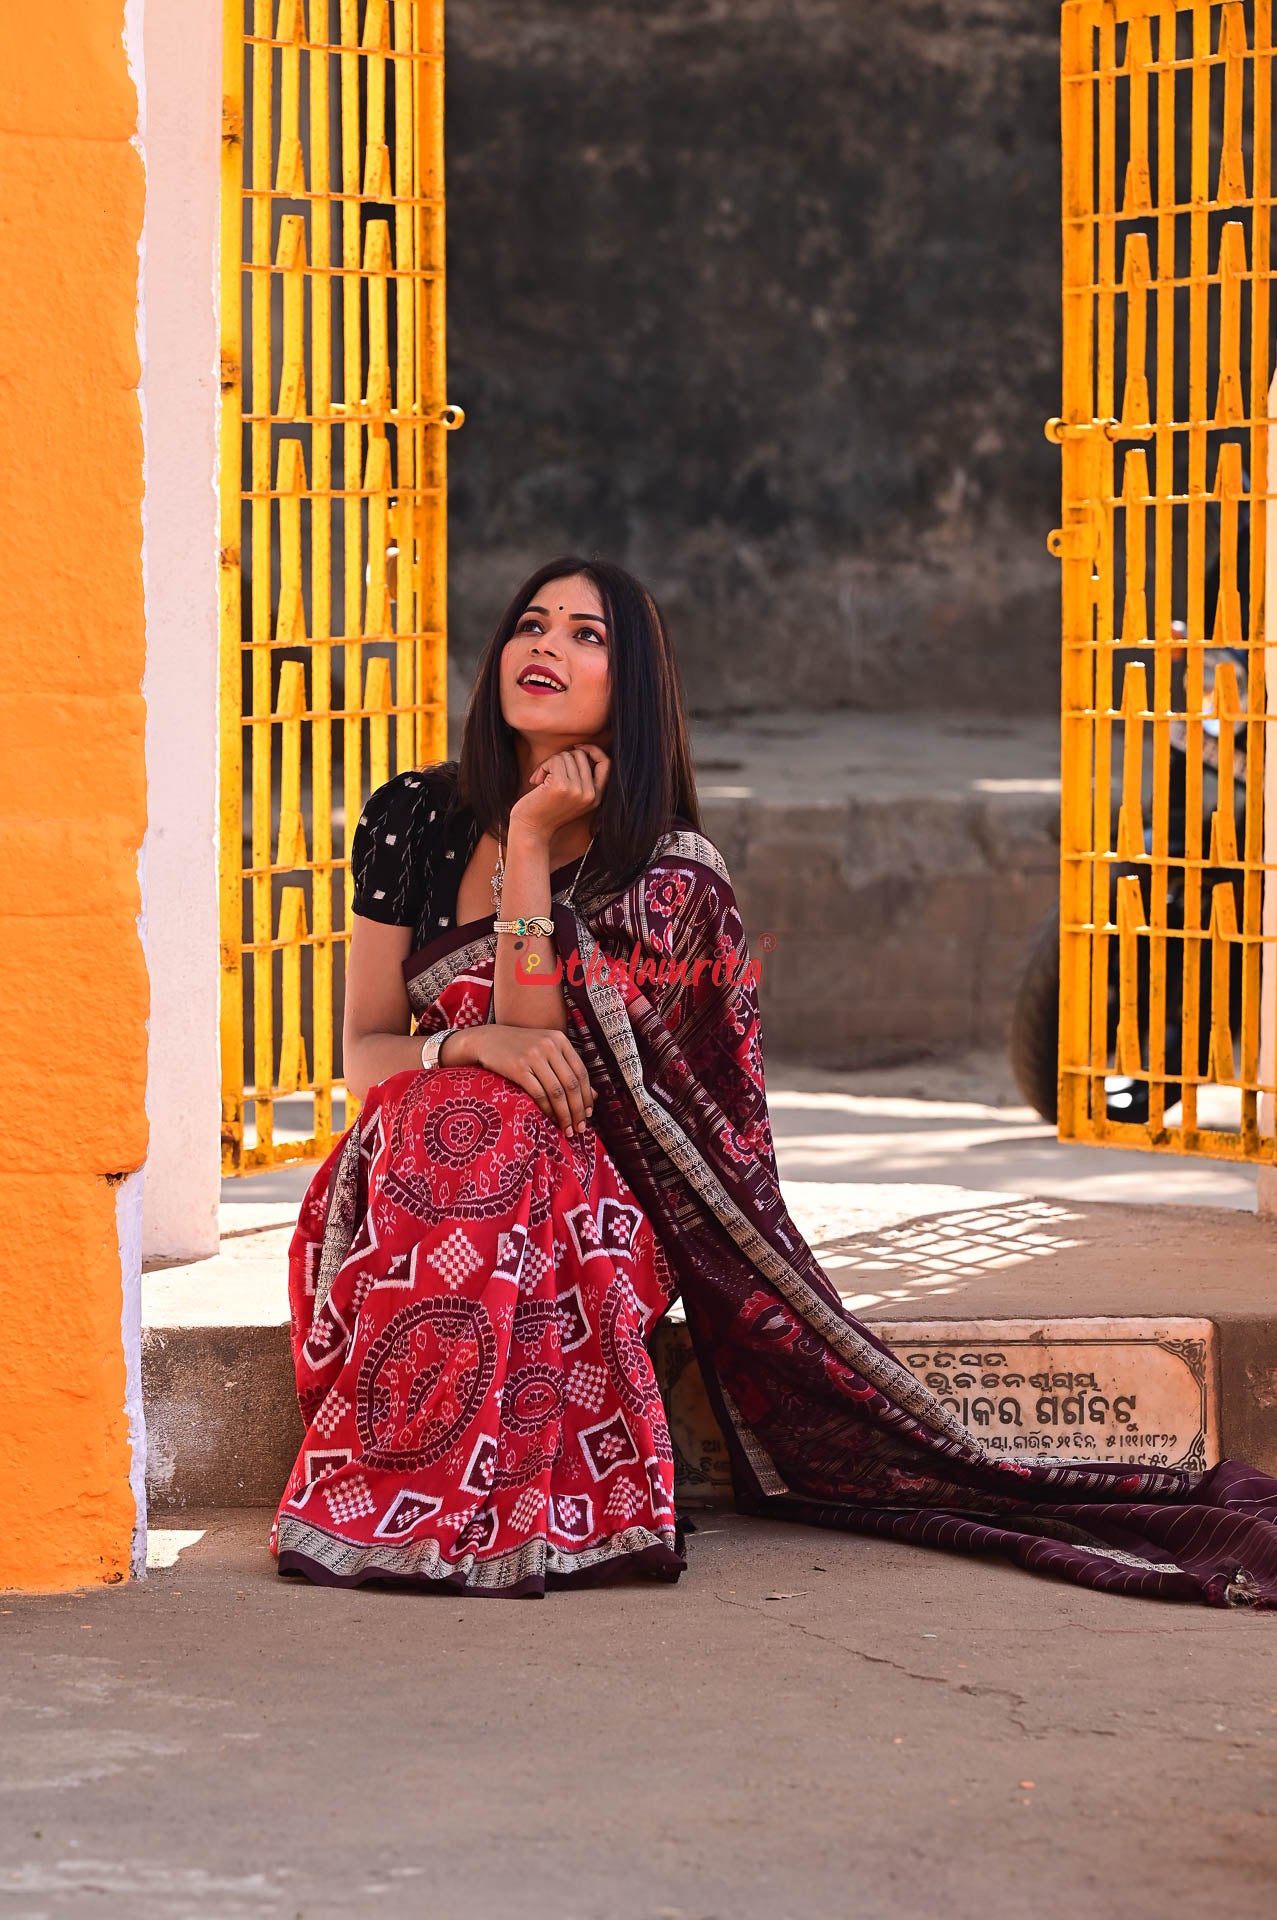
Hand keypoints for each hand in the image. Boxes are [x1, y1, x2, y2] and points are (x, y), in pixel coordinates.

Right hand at [450, 1023, 595, 1135]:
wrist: (487, 1040)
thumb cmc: (520, 1048)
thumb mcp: (546, 1052)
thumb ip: (568, 1069)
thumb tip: (594, 1096)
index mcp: (560, 1040)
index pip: (582, 1072)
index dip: (587, 1096)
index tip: (589, 1114)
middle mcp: (549, 1046)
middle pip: (571, 1084)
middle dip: (578, 1110)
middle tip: (581, 1128)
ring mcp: (533, 1056)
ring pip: (557, 1091)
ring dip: (565, 1114)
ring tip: (567, 1129)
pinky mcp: (518, 1068)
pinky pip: (539, 1094)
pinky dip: (547, 1110)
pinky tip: (550, 1120)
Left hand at [509, 745, 609, 841]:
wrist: (531, 830)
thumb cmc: (547, 811)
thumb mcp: (572, 797)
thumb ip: (581, 779)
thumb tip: (580, 749)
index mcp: (596, 797)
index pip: (606, 763)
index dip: (594, 751)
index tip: (577, 748)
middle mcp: (590, 794)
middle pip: (581, 756)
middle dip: (562, 758)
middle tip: (548, 772)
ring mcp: (577, 790)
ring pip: (566, 756)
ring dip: (549, 763)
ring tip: (541, 780)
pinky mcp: (561, 786)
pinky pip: (554, 760)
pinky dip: (543, 766)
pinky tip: (536, 780)